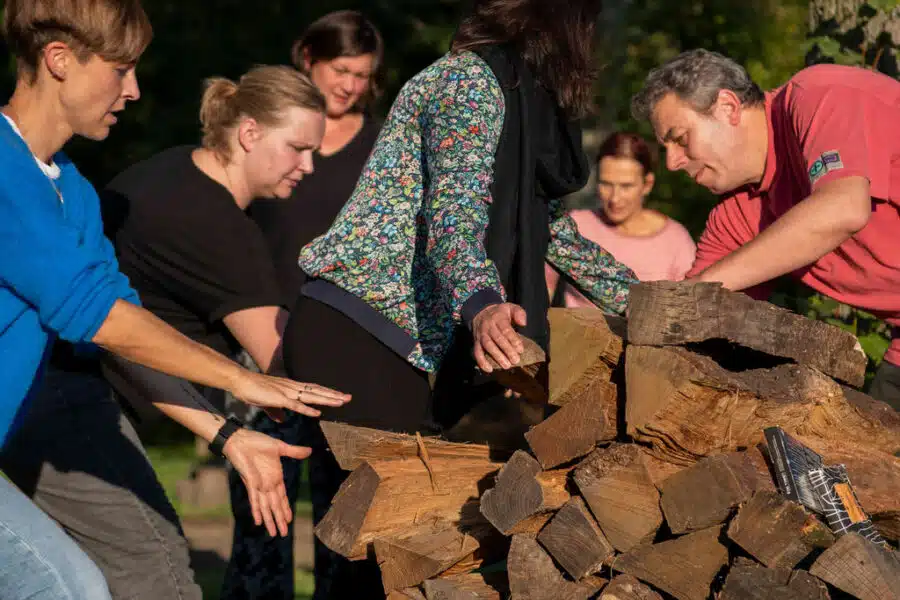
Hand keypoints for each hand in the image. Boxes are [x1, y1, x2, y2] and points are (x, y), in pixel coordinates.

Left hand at [223, 428, 311, 537]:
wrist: (240, 439)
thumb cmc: (256, 442)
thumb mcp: (279, 447)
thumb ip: (294, 452)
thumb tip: (310, 451)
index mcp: (275, 476)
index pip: (282, 496)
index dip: (285, 508)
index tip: (289, 519)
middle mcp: (267, 484)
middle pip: (275, 505)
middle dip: (279, 520)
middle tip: (284, 534)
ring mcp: (258, 485)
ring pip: (266, 507)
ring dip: (270, 520)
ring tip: (274, 533)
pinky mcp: (250, 482)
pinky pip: (254, 499)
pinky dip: (257, 510)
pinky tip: (259, 522)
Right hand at [229, 371, 349, 419]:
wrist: (241, 382)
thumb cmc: (254, 391)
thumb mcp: (268, 404)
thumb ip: (277, 412)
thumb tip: (282, 420)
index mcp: (292, 388)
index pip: (314, 390)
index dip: (327, 393)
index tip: (340, 397)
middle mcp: (293, 388)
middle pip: (318, 392)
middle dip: (334, 395)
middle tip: (349, 398)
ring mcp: (287, 392)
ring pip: (311, 397)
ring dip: (326, 400)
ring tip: (340, 402)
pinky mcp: (279, 399)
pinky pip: (296, 405)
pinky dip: (307, 409)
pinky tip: (317, 413)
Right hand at [472, 302, 526, 372]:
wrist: (480, 312)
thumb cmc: (500, 313)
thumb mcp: (510, 307)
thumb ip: (519, 313)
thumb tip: (523, 323)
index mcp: (498, 318)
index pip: (505, 329)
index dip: (513, 340)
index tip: (520, 349)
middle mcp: (488, 327)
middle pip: (497, 339)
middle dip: (507, 350)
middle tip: (516, 360)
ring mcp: (481, 335)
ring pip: (487, 346)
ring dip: (496, 357)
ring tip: (506, 366)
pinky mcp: (476, 342)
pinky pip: (476, 352)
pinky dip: (481, 361)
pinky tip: (489, 370)